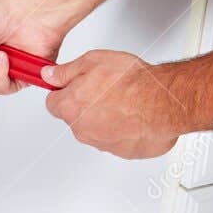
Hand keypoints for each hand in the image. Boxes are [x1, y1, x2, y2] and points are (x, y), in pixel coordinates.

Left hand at [44, 50, 181, 157]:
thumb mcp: (92, 61)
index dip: (63, 92)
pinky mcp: (123, 152)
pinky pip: (118, 140)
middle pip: (75, 117)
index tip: (71, 86)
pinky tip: (135, 114)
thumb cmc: (130, 83)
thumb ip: (66, 71)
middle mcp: (82, 130)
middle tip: (104, 90)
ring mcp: (102, 143)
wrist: (161, 103)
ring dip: (105, 118)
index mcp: (70, 108)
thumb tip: (50, 75)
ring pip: (96, 130)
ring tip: (124, 101)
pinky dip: (124, 129)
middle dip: (85, 105)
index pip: (52, 103)